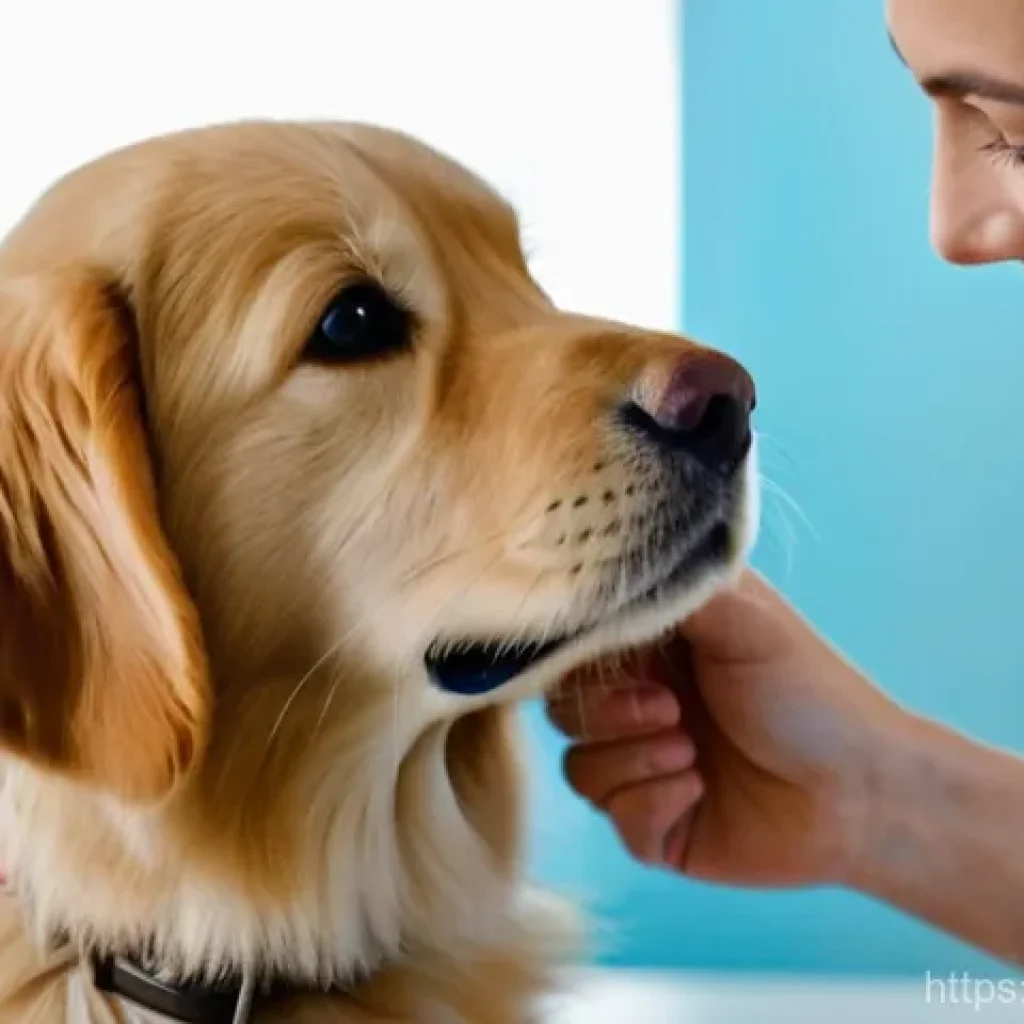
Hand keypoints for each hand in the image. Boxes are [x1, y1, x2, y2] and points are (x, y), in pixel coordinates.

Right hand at [547, 570, 902, 887]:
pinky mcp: (655, 822)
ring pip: (579, 765)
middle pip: (564, 708)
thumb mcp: (746, 621)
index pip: (576, 646)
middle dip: (606, 713)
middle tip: (670, 710)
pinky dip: (650, 803)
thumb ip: (674, 593)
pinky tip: (697, 788)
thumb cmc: (810, 694)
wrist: (862, 792)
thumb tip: (610, 573)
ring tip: (690, 753)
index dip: (580, 655)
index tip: (627, 663)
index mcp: (653, 649)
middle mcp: (640, 703)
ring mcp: (644, 764)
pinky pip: (613, 817)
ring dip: (631, 759)